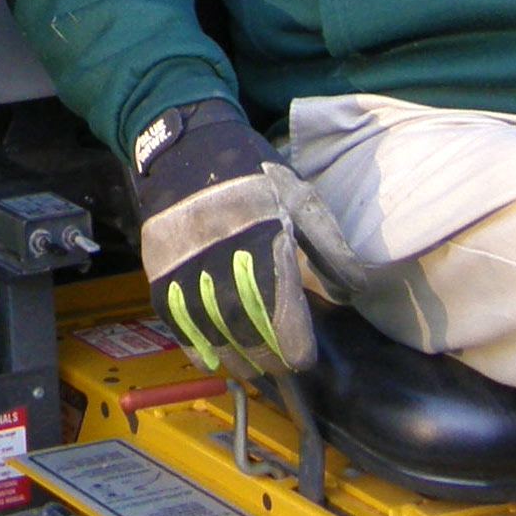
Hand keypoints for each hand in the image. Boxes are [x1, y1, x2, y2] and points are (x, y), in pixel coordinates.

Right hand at [131, 97, 362, 373]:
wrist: (185, 145)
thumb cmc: (250, 172)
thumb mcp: (297, 195)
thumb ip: (328, 246)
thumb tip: (354, 291)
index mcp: (265, 236)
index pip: (282, 307)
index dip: (293, 341)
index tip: (303, 358)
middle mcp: (224, 256)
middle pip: (247, 326)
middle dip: (267, 356)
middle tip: (281, 369)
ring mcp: (188, 265)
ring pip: (212, 329)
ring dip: (234, 357)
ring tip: (251, 370)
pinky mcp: (161, 270)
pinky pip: (177, 320)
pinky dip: (194, 345)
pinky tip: (211, 360)